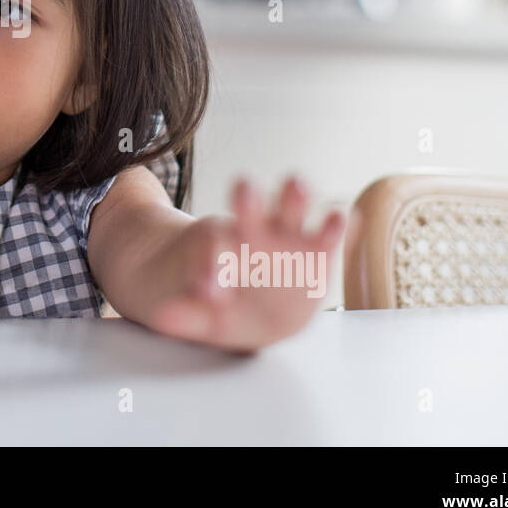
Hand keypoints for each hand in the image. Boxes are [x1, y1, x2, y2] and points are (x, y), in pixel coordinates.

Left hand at [147, 175, 345, 351]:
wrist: (250, 307)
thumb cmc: (221, 308)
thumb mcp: (202, 316)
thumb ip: (187, 316)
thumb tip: (162, 318)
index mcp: (219, 248)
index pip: (213, 246)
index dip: (211, 265)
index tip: (207, 289)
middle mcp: (254, 231)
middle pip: (249, 202)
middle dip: (248, 198)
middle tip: (243, 193)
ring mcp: (289, 237)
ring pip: (291, 203)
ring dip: (294, 195)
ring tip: (296, 189)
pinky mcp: (321, 252)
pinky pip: (333, 231)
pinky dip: (340, 222)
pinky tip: (345, 219)